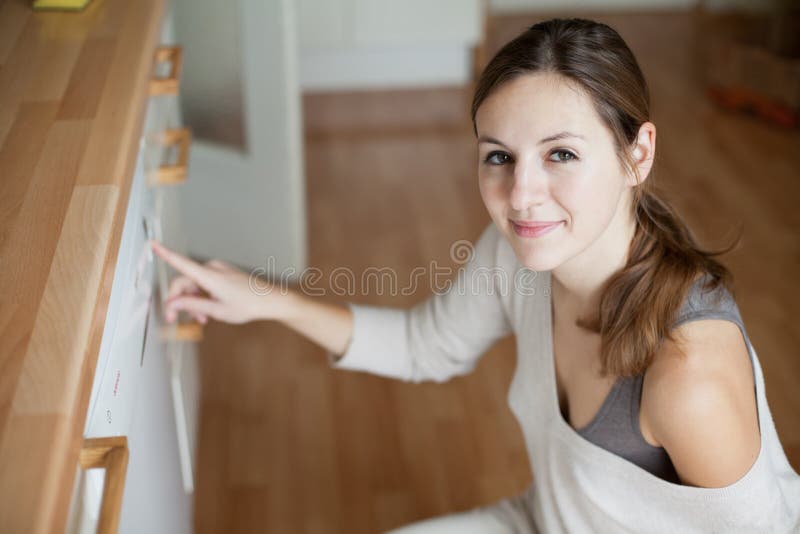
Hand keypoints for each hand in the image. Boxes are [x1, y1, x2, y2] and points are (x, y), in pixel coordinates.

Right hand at [150, 240, 283, 324]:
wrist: (269, 300)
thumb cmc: (247, 305)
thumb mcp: (217, 310)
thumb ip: (192, 305)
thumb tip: (172, 303)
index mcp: (210, 276)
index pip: (182, 263)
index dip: (166, 254)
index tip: (154, 244)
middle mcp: (212, 269)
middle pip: (185, 282)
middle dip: (180, 301)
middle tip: (175, 320)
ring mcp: (218, 270)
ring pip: (195, 285)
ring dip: (193, 302)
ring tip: (202, 319)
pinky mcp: (223, 273)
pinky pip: (205, 283)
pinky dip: (203, 297)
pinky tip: (208, 311)